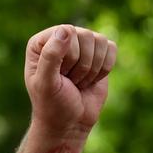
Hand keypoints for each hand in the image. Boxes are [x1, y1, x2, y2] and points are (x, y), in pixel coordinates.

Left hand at [24, 24, 116, 139]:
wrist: (70, 122)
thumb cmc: (52, 104)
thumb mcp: (46, 83)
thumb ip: (50, 56)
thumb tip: (66, 29)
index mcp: (41, 42)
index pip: (67, 32)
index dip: (69, 57)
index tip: (59, 75)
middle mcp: (60, 38)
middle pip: (86, 36)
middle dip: (81, 66)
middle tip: (69, 81)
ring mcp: (81, 44)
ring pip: (100, 41)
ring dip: (92, 69)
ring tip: (78, 81)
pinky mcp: (99, 53)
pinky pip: (112, 49)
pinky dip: (104, 69)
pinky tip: (90, 80)